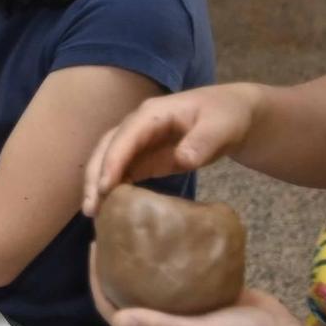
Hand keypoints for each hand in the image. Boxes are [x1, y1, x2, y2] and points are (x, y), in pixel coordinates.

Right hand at [82, 84, 259, 217]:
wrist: (234, 115)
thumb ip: (203, 140)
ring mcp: (140, 141)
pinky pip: (123, 171)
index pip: (126, 136)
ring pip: (109, 159)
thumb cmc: (227, 116)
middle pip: (107, 147)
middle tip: (90, 207)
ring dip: (98, 184)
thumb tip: (182, 159)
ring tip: (93, 212)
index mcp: (153, 113)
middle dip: (95, 175)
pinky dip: (113, 187)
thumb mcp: (221, 126)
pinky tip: (110, 208)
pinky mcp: (146, 157)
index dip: (113, 160)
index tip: (105, 187)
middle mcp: (139, 125)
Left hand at [89, 245, 305, 325]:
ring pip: (154, 278)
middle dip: (117, 261)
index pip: (111, 307)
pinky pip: (182, 271)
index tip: (95, 244)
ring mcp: (185, 307)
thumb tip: (116, 320)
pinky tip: (174, 228)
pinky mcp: (206, 293)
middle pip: (129, 288)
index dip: (96, 279)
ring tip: (138, 223)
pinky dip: (173, 253)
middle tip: (115, 227)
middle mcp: (164, 320)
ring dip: (143, 255)